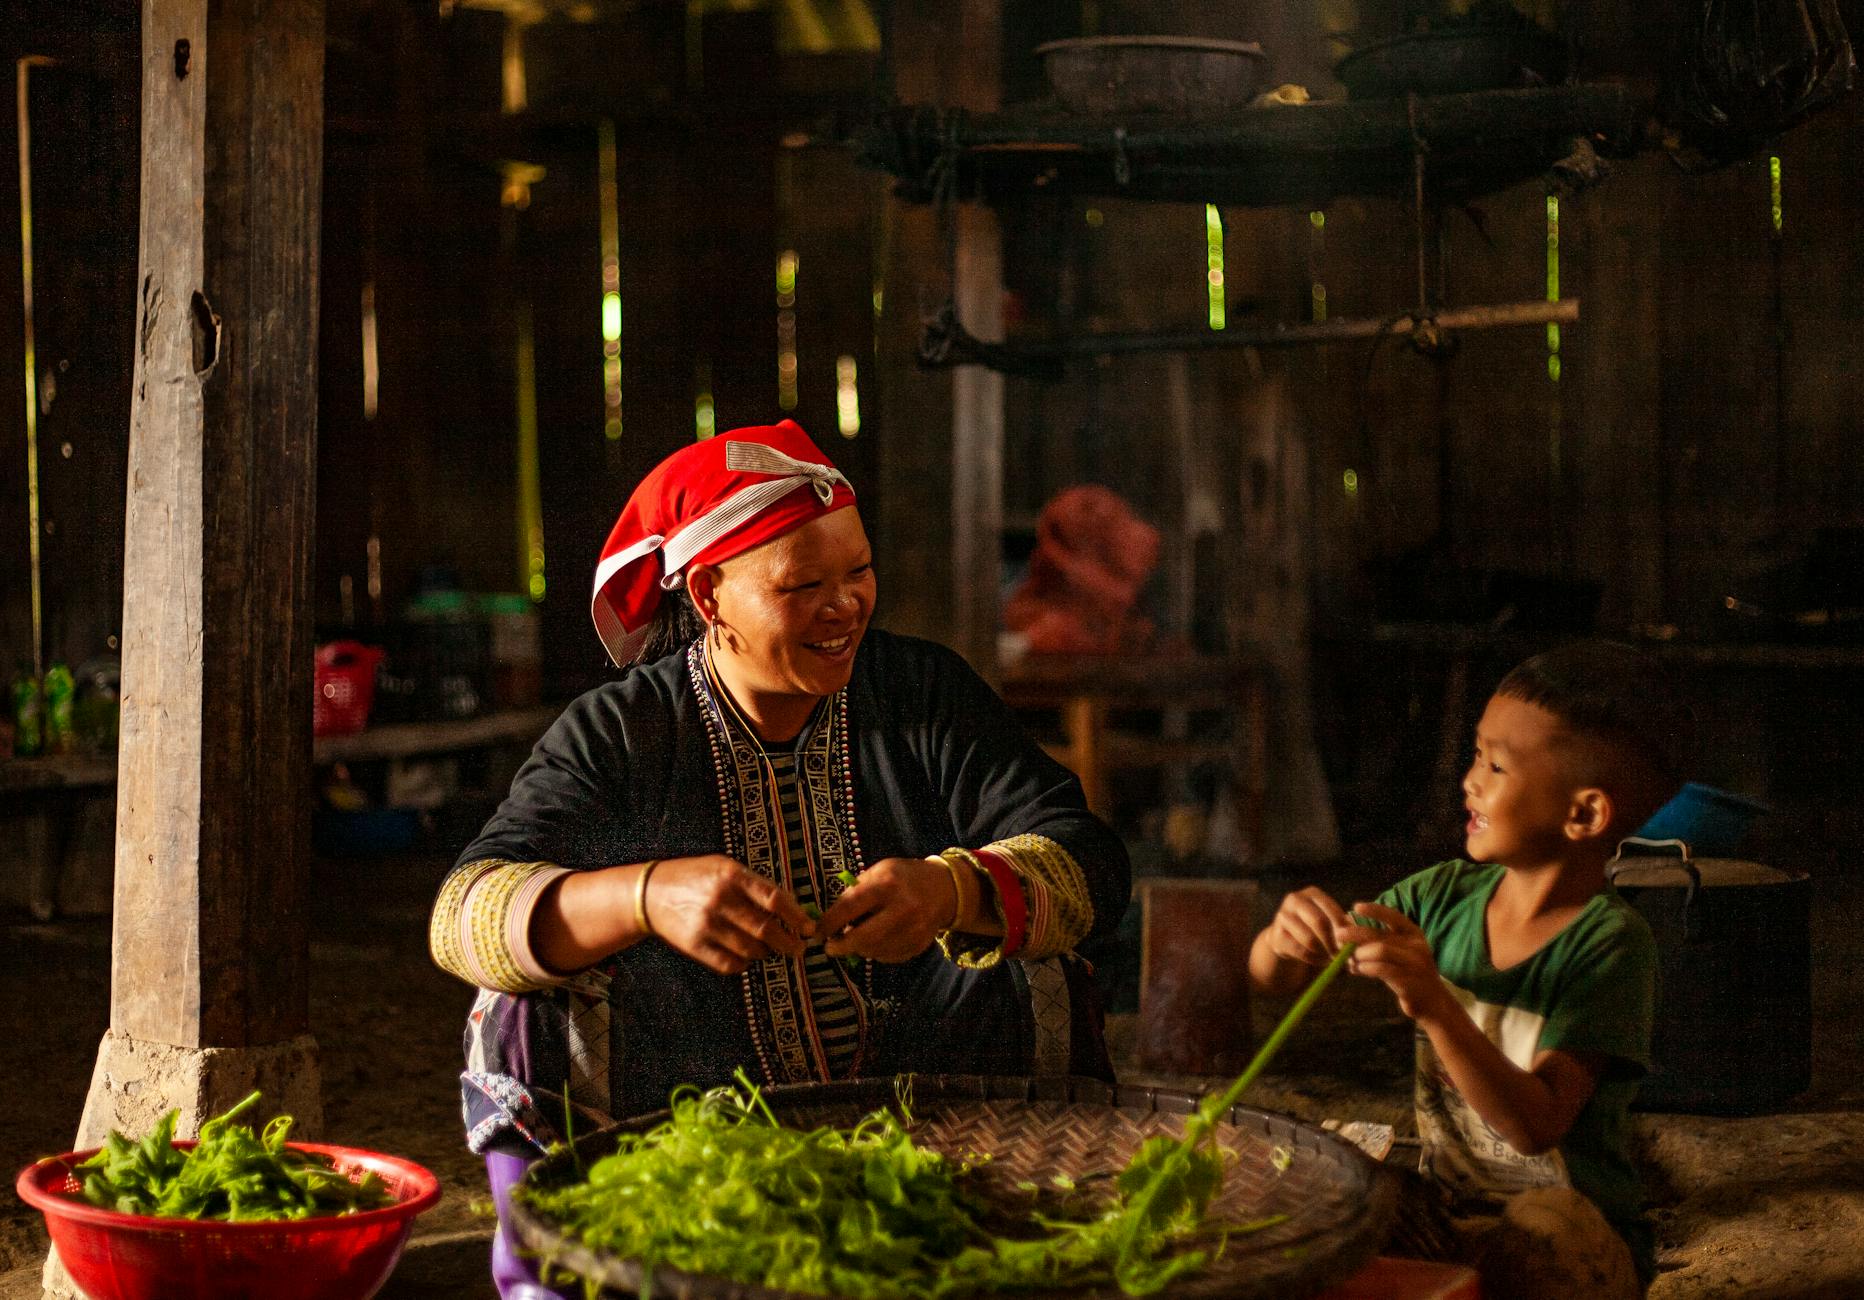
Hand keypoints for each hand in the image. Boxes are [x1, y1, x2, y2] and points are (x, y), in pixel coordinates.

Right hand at [645, 854, 813, 975]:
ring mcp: (706, 924)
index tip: (809, 928)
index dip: (796, 917)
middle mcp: (720, 899)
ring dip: (767, 953)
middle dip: (789, 943)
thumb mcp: (723, 866)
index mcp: (731, 875)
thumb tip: (791, 906)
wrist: (650, 893)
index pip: (774, 899)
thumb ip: (754, 884)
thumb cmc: (694, 877)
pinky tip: (746, 957)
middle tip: (799, 949)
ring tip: (771, 950)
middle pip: (766, 928)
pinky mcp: (694, 945)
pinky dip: (744, 964)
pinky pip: (730, 963)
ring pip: (751, 949)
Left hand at [816, 857, 955, 963]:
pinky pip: (888, 957)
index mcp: (887, 884)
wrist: (944, 888)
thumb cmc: (903, 877)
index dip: (829, 923)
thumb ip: (856, 892)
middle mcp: (902, 908)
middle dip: (841, 946)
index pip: (849, 907)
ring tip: (855, 939)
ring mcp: (913, 930)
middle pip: (862, 938)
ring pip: (873, 951)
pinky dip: (876, 952)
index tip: (816, 932)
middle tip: (830, 947)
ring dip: (859, 949)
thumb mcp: (879, 871)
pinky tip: (877, 941)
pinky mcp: (919, 945)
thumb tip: (831, 920)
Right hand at [1266, 886, 1351, 968]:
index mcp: (1312, 893)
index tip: (1352, 942)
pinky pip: (1301, 951)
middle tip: (1342, 954)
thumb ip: (1342, 925)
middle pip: (1319, 922)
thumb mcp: (1329, 920)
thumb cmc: (1315, 928)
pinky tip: (1319, 960)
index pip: (1331, 909)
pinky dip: (1314, 959)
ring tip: (1331, 957)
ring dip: (1324, 953)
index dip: (1343, 927)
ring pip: (1310, 940)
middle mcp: (1295, 900)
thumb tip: (1356, 936)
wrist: (1285, 937)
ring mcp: (1282, 917)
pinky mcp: (1276, 936)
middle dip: (1333, 941)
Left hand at [1332, 902, 1450, 1021]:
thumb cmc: (1407, 972)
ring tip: (1350, 960)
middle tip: (1338, 935)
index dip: (1375, 910)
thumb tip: (1346, 922)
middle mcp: (1416, 946)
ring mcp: (1415, 964)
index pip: (1394, 916)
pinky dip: (1365, 967)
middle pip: (1380, 935)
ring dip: (1359, 954)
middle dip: (1355, 934)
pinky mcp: (1410, 981)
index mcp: (1414, 934)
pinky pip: (1382, 970)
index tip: (1356, 907)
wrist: (1431, 1000)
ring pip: (1380, 951)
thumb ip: (1376, 939)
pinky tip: (1357, 969)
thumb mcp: (1396, 951)